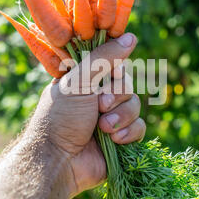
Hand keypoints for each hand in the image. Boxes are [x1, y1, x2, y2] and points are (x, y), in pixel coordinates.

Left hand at [27, 33, 145, 198]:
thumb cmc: (61, 117)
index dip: (115, 68)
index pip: (111, 62)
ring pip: (135, 104)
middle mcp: (98, 96)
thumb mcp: (79, 81)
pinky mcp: (121, 137)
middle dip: (116, 95)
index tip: (111, 73)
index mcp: (85, 79)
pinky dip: (129, 132)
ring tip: (103, 127)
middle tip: (99, 105)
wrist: (59, 161)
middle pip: (127, 83)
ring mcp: (110, 117)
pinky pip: (140, 127)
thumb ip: (105, 57)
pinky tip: (114, 140)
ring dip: (122, 116)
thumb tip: (131, 37)